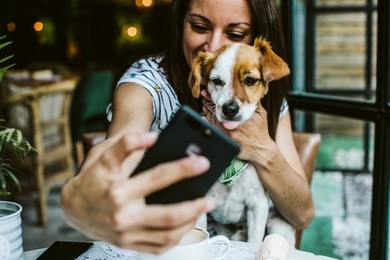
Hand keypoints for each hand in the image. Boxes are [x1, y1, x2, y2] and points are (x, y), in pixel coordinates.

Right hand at [61, 132, 214, 253]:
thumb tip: (152, 137)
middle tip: (211, 199)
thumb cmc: (94, 178)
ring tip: (200, 211)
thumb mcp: (105, 155)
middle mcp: (123, 216)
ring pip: (167, 235)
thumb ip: (127, 143)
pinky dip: (175, 238)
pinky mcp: (127, 245)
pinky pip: (157, 248)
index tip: (203, 162)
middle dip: (195, 206)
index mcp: (119, 191)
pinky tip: (185, 226)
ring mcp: (126, 234)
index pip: (158, 177)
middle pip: (169, 215)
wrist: (73, 207)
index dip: (183, 169)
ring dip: (189, 223)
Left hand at [200, 90, 273, 162]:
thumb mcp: (261, 114)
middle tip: (203, 98)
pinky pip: (214, 131)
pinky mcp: (226, 141)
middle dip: (209, 103)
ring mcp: (229, 134)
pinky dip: (208, 123)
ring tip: (204, 106)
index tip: (207, 93)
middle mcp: (235, 124)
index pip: (225, 104)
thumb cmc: (261, 131)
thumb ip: (254, 102)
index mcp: (242, 116)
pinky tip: (204, 118)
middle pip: (217, 112)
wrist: (262, 150)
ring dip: (207, 112)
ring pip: (214, 121)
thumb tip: (247, 91)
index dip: (214, 98)